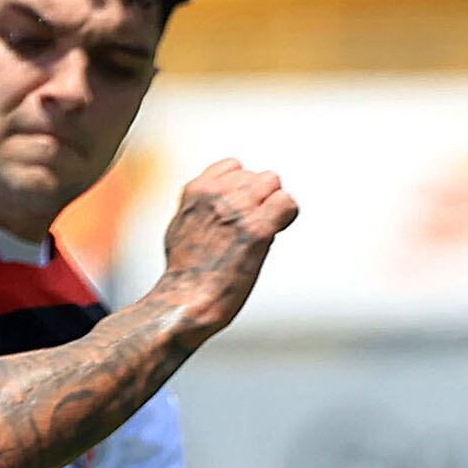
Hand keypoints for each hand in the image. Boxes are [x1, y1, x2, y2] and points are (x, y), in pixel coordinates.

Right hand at [153, 159, 296, 333]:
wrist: (185, 300)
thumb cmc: (183, 273)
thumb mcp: (181, 225)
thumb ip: (200, 207)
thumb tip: (217, 206)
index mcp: (196, 190)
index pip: (234, 166)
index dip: (243, 188)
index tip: (244, 208)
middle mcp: (217, 194)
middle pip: (259, 176)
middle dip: (262, 197)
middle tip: (256, 222)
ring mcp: (237, 210)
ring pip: (274, 184)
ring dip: (274, 205)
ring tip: (265, 228)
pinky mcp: (256, 229)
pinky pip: (287, 203)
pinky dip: (287, 216)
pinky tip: (275, 231)